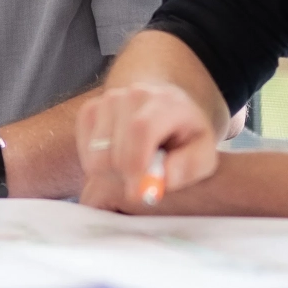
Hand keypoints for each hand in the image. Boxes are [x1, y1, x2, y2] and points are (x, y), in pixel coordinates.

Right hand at [75, 82, 219, 211]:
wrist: (164, 107)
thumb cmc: (185, 136)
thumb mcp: (204, 153)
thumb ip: (189, 166)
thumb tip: (165, 179)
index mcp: (166, 103)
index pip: (141, 130)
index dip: (136, 164)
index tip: (138, 193)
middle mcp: (134, 94)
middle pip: (113, 147)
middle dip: (123, 176)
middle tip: (140, 184)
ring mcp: (108, 99)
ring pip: (95, 152)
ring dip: (110, 172)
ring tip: (133, 168)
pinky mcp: (91, 109)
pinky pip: (84, 148)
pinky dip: (96, 164)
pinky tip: (116, 160)